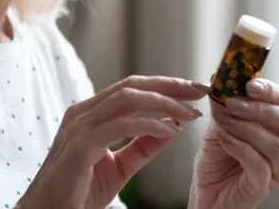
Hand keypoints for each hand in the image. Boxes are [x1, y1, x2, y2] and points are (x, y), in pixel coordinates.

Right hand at [18, 75, 208, 208]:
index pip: (132, 88)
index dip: (165, 86)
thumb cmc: (77, 194)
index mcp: (89, 113)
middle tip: (200, 90)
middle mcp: (83, 113)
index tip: (194, 90)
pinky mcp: (81, 146)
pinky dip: (148, 125)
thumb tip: (171, 126)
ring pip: (128, 99)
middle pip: (132, 86)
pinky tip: (169, 132)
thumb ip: (142, 147)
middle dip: (170, 86)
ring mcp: (79, 127)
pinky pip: (121, 126)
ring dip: (165, 103)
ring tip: (190, 113)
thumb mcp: (119, 168)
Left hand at [189, 79, 278, 208]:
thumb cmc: (217, 160)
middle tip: (232, 102)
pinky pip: (260, 165)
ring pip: (276, 144)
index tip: (249, 84)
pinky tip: (224, 139)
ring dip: (246, 128)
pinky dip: (240, 147)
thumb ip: (223, 105)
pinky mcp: (263, 187)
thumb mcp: (219, 125)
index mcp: (278, 128)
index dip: (271, 90)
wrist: (206, 194)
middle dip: (260, 108)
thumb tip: (219, 79)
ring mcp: (277, 169)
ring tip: (222, 122)